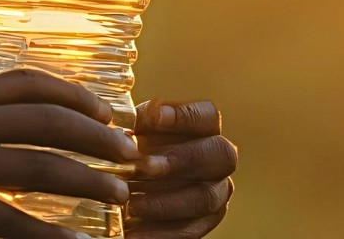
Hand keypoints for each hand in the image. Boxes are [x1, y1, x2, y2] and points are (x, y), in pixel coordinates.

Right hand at [0, 68, 137, 238]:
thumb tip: (2, 130)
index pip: (24, 81)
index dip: (72, 91)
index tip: (106, 109)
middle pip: (45, 118)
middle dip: (97, 135)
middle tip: (130, 153)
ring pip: (40, 166)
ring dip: (88, 181)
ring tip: (119, 195)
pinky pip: (11, 222)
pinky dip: (50, 236)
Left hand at [125, 99, 237, 237]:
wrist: (135, 191)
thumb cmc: (138, 150)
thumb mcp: (137, 132)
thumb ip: (137, 124)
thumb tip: (124, 123)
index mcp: (205, 130)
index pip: (208, 116)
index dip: (185, 115)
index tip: (154, 117)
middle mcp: (218, 160)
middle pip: (219, 154)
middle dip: (181, 159)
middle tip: (145, 167)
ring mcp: (216, 193)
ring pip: (205, 197)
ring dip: (166, 201)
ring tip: (133, 205)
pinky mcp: (204, 224)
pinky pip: (190, 230)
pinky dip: (160, 232)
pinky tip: (134, 231)